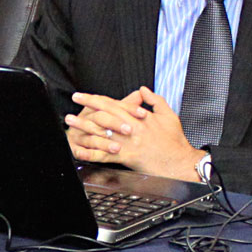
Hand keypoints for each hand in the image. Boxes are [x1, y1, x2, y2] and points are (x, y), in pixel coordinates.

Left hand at [66, 88, 205, 182]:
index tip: (82, 95)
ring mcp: (129, 142)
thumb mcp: (169, 115)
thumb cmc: (175, 141)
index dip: (96, 99)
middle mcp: (132, 127)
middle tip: (72, 102)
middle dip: (86, 107)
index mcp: (140, 117)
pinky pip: (106, 154)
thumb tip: (144, 90)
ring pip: (103, 132)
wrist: (181, 162)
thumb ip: (155, 101)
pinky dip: (92, 152)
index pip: (113, 104)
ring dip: (84, 127)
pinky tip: (80, 150)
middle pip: (105, 114)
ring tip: (70, 123)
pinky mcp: (128, 156)